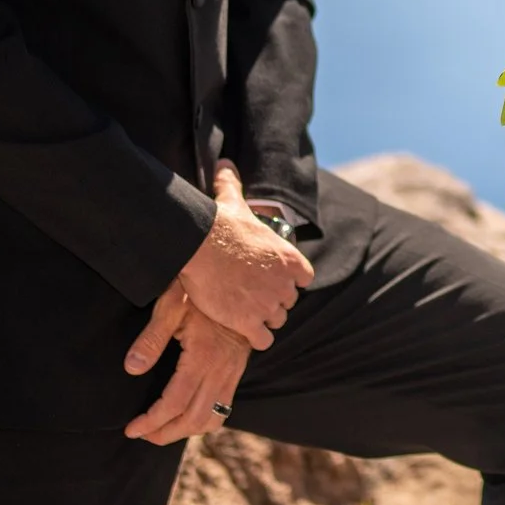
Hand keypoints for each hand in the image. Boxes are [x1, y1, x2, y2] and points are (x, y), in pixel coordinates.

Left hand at [122, 276, 251, 444]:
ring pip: (212, 418)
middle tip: (142, 434)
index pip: (175, 403)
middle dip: (165, 434)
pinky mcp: (238, 370)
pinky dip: (204, 420)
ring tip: (162, 429)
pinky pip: (224, 408)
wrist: (236, 278)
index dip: (152, 422)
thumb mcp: (170, 308)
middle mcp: (222, 369)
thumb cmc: (198, 290)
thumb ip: (151, 340)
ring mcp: (233, 371)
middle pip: (194, 419)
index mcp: (204, 356)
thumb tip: (131, 369)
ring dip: (186, 431)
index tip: (131, 428)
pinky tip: (186, 415)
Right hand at [176, 162, 312, 347]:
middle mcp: (285, 284)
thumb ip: (234, 186)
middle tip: (249, 294)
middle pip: (288, 302)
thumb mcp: (235, 203)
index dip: (287, 281)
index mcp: (291, 260)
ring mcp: (269, 305)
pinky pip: (263, 340)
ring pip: (276, 321)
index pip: (303, 279)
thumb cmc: (220, 225)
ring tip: (243, 310)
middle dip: (272, 300)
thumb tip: (224, 163)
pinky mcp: (250, 323)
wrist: (201, 247)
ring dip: (262, 319)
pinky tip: (240, 327)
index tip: (267, 278)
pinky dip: (254, 337)